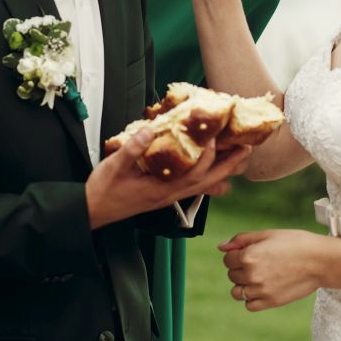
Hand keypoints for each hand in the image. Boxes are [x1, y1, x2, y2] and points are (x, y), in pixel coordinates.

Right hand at [85, 129, 251, 229]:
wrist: (93, 210)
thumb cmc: (103, 190)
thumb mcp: (114, 166)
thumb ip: (132, 149)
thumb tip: (151, 129)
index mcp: (160, 189)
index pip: (193, 173)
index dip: (207, 156)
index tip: (215, 136)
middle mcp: (169, 195)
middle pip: (207, 182)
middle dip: (228, 166)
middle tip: (246, 149)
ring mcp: (168, 196)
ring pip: (203, 186)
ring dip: (223, 173)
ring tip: (239, 159)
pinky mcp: (164, 195)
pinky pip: (193, 188)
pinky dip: (208, 181)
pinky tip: (217, 178)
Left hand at [219, 229, 323, 311]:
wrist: (321, 261)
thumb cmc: (295, 243)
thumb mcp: (267, 234)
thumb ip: (241, 239)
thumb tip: (221, 247)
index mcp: (249, 256)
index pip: (227, 259)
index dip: (237, 254)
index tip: (250, 251)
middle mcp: (252, 275)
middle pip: (232, 274)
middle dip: (240, 268)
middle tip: (260, 261)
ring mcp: (261, 291)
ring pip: (237, 292)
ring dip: (243, 284)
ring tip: (259, 276)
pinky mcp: (271, 302)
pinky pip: (249, 305)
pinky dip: (252, 298)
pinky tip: (264, 287)